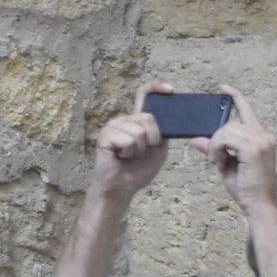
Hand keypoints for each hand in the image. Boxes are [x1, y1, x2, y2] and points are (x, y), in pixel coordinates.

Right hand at [92, 81, 174, 201]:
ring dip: (139, 149)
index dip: (156, 88)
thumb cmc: (138, 170)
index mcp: (136, 120)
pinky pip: (128, 140)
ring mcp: (113, 126)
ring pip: (139, 131)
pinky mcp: (105, 136)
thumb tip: (168, 119)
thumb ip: (162, 132)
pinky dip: (129, 153)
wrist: (122, 188)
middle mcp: (124, 119)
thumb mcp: (159, 149)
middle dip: (152, 138)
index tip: (170, 90)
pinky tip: (121, 157)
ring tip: (129, 156)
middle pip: (148, 117)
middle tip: (141, 152)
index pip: (144, 94)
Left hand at [194, 87, 276, 214]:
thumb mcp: (226, 165)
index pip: (247, 110)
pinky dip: (218, 150)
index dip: (235, 97)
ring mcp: (261, 141)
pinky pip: (226, 139)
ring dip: (216, 146)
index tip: (223, 88)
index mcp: (260, 137)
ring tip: (220, 162)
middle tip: (217, 159)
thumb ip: (214, 149)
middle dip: (217, 140)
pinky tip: (220, 162)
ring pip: (226, 130)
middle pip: (230, 124)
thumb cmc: (246, 188)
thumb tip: (196, 139)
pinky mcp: (255, 148)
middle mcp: (263, 135)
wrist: (259, 205)